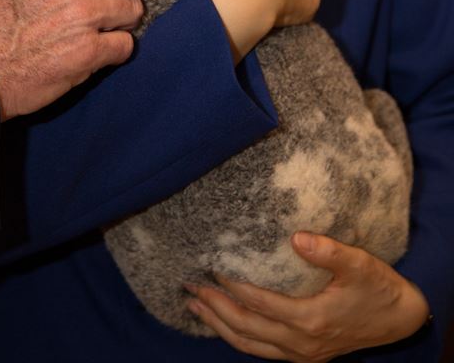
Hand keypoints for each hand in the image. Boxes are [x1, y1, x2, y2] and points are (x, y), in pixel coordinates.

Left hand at [186, 233, 430, 360]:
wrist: (399, 319)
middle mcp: (301, 343)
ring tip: (195, 307)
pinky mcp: (304, 355)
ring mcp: (302, 354)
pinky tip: (224, 323)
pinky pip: (262, 350)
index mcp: (310, 320)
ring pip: (250, 345)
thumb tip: (297, 238)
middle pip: (246, 329)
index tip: (211, 268)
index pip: (260, 304)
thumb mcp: (359, 264)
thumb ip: (329, 250)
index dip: (233, 286)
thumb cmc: (377, 288)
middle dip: (215, 308)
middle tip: (190, 287)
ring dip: (220, 326)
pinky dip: (239, 337)